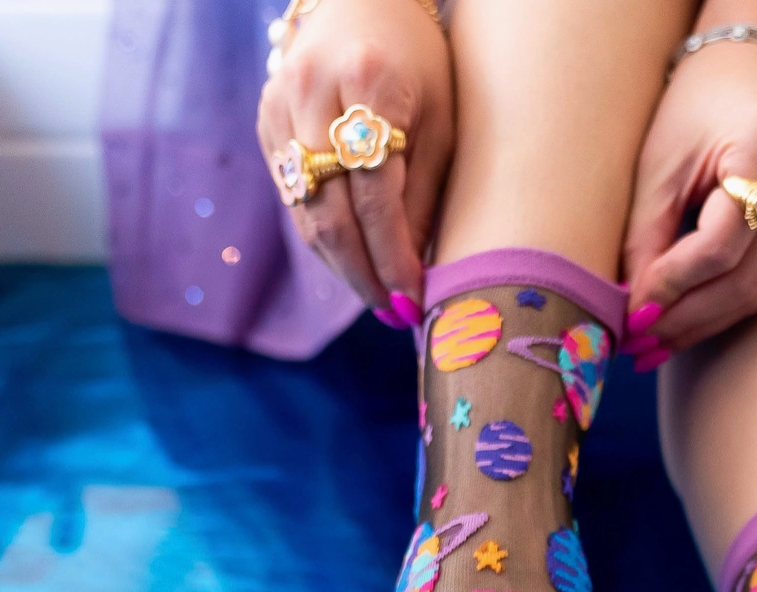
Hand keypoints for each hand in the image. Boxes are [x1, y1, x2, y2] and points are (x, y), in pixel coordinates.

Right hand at [257, 0, 453, 324]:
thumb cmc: (419, 61)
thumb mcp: (441, 120)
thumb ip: (424, 195)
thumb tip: (415, 274)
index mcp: (368, 84)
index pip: (376, 199)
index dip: (393, 260)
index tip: (413, 303)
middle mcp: (311, 94)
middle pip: (332, 215)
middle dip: (364, 277)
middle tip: (394, 316)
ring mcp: (278, 108)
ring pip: (307, 215)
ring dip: (343, 267)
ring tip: (380, 298)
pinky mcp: (266, 123)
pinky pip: (295, 201)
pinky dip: (325, 239)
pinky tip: (354, 263)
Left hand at [621, 33, 756, 359]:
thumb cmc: (698, 108)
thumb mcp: (660, 165)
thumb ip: (647, 240)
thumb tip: (635, 315)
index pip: (719, 245)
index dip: (673, 285)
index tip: (633, 316)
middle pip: (746, 279)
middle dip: (688, 319)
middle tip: (642, 347)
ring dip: (706, 322)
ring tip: (658, 343)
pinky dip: (731, 303)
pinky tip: (692, 319)